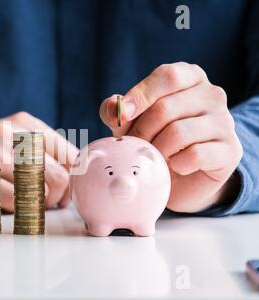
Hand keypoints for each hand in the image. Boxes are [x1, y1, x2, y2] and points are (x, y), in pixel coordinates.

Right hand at [0, 112, 77, 211]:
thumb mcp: (8, 141)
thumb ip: (41, 154)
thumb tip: (77, 179)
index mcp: (23, 123)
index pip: (69, 154)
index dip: (74, 180)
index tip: (66, 193)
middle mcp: (9, 133)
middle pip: (60, 176)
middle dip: (59, 199)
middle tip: (48, 205)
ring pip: (40, 191)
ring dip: (38, 206)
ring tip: (25, 204)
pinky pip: (14, 203)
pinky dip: (15, 211)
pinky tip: (2, 205)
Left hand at [99, 62, 242, 212]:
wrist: (181, 177)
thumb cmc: (155, 139)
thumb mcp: (131, 122)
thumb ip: (119, 112)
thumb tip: (114, 106)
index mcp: (189, 77)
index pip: (167, 76)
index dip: (141, 95)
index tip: (123, 114)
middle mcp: (211, 94)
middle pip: (166, 108)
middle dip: (141, 131)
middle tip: (135, 147)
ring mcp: (224, 121)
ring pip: (178, 132)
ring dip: (156, 150)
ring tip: (153, 157)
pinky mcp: (230, 149)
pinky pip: (195, 155)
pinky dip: (176, 164)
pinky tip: (174, 166)